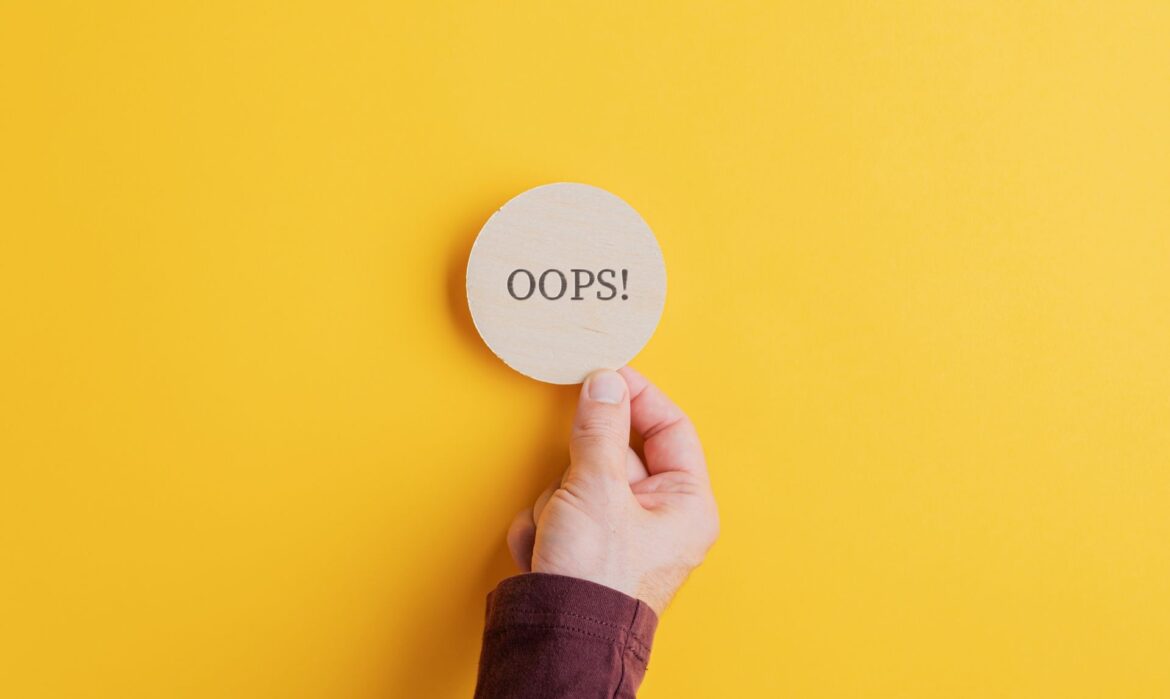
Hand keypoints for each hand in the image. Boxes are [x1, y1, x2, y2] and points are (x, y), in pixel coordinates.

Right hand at [506, 366, 719, 615]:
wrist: (557, 641)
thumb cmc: (596, 578)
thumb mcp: (596, 490)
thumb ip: (599, 429)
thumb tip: (605, 383)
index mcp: (686, 504)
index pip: (671, 428)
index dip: (638, 397)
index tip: (605, 375)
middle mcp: (660, 519)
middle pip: (614, 454)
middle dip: (578, 470)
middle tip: (571, 486)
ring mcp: (622, 535)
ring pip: (580, 480)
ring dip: (556, 502)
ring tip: (558, 534)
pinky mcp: (588, 549)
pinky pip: (561, 510)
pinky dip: (544, 525)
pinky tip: (545, 550)